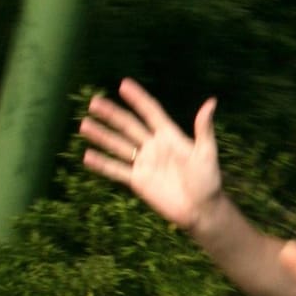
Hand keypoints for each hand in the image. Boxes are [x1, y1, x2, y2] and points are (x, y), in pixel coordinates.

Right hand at [80, 79, 224, 232]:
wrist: (201, 210)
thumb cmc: (208, 181)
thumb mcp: (207, 153)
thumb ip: (204, 129)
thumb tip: (211, 102)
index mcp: (170, 136)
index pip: (151, 112)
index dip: (138, 98)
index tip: (123, 84)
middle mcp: (154, 146)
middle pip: (129, 126)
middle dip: (112, 114)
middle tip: (94, 102)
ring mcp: (144, 163)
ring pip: (118, 145)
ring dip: (102, 135)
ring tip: (84, 125)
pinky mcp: (138, 181)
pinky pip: (116, 170)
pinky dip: (102, 164)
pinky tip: (87, 156)